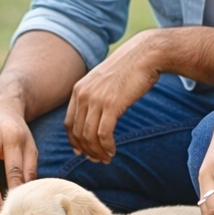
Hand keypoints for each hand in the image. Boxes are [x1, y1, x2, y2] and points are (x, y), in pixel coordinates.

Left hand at [65, 29, 166, 162]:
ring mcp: (96, 100)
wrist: (144, 55)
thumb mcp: (102, 81)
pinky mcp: (111, 105)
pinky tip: (112, 151)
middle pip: (78, 132)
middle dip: (86, 150)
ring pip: (89, 136)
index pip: (69, 122)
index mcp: (78, 89)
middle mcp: (83, 95)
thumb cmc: (128, 69)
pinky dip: (107, 147)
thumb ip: (94, 96)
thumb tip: (94, 117)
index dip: (74, 141)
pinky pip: (103, 134)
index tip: (81, 151)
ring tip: (106, 158)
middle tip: (96, 159)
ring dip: (97, 152)